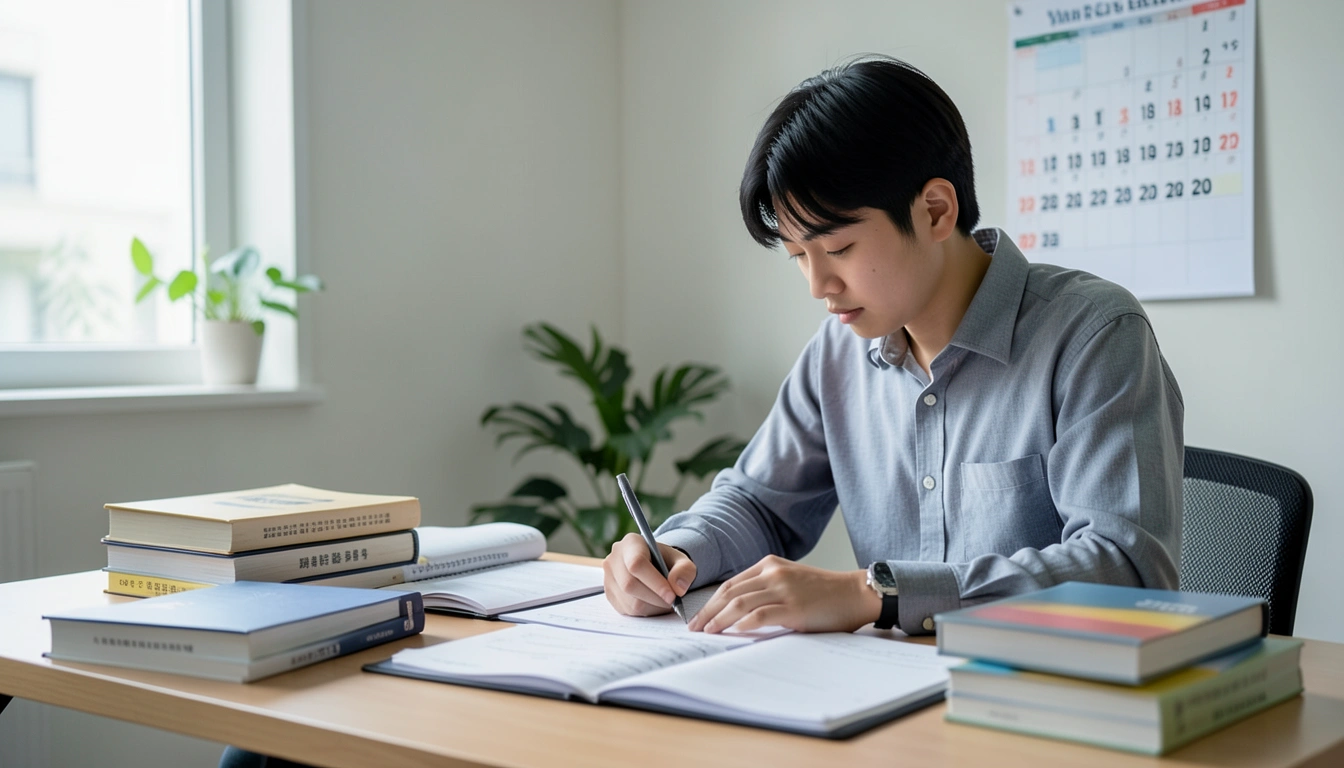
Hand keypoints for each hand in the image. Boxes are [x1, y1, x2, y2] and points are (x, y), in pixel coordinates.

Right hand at [603, 532, 696, 616]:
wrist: (655, 566)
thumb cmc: (667, 562)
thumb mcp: (681, 561)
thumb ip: (685, 570)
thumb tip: (678, 588)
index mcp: (631, 543)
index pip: (636, 564)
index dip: (655, 582)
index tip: (672, 596)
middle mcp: (614, 558)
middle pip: (630, 584)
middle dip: (655, 598)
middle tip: (672, 602)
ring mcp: (609, 577)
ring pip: (629, 601)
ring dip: (652, 607)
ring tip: (665, 602)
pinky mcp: (609, 594)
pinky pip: (627, 610)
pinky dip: (645, 611)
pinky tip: (654, 604)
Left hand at [687, 555, 881, 633]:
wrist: (855, 594)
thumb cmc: (824, 593)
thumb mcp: (790, 581)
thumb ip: (766, 588)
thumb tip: (736, 611)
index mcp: (769, 564)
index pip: (730, 584)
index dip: (710, 601)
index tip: (698, 616)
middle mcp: (773, 573)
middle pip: (729, 593)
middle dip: (708, 611)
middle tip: (694, 628)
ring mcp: (783, 589)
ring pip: (739, 604)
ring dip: (718, 619)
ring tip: (707, 632)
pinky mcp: (794, 607)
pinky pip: (760, 615)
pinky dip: (742, 624)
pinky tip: (732, 632)